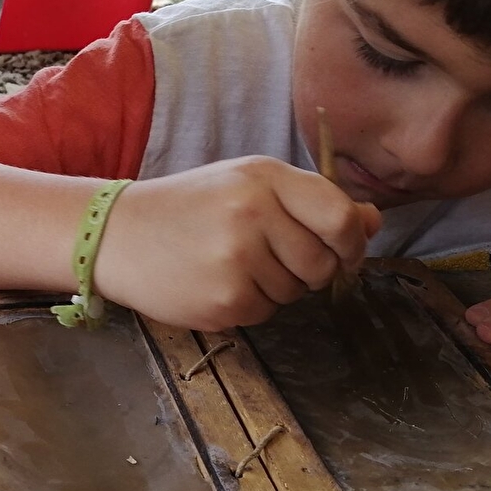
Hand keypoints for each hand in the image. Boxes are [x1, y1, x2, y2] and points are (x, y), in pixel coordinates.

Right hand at [92, 156, 381, 330]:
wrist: (117, 235)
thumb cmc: (189, 207)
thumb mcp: (248, 185)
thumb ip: (311, 200)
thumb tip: (373, 221)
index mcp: (263, 177)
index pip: (340, 216)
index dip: (351, 241)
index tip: (342, 250)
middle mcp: (253, 214)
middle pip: (324, 262)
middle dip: (310, 268)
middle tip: (270, 257)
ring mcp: (238, 259)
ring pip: (297, 292)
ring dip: (276, 287)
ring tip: (232, 264)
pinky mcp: (225, 300)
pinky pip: (266, 313)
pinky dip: (249, 304)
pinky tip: (216, 282)